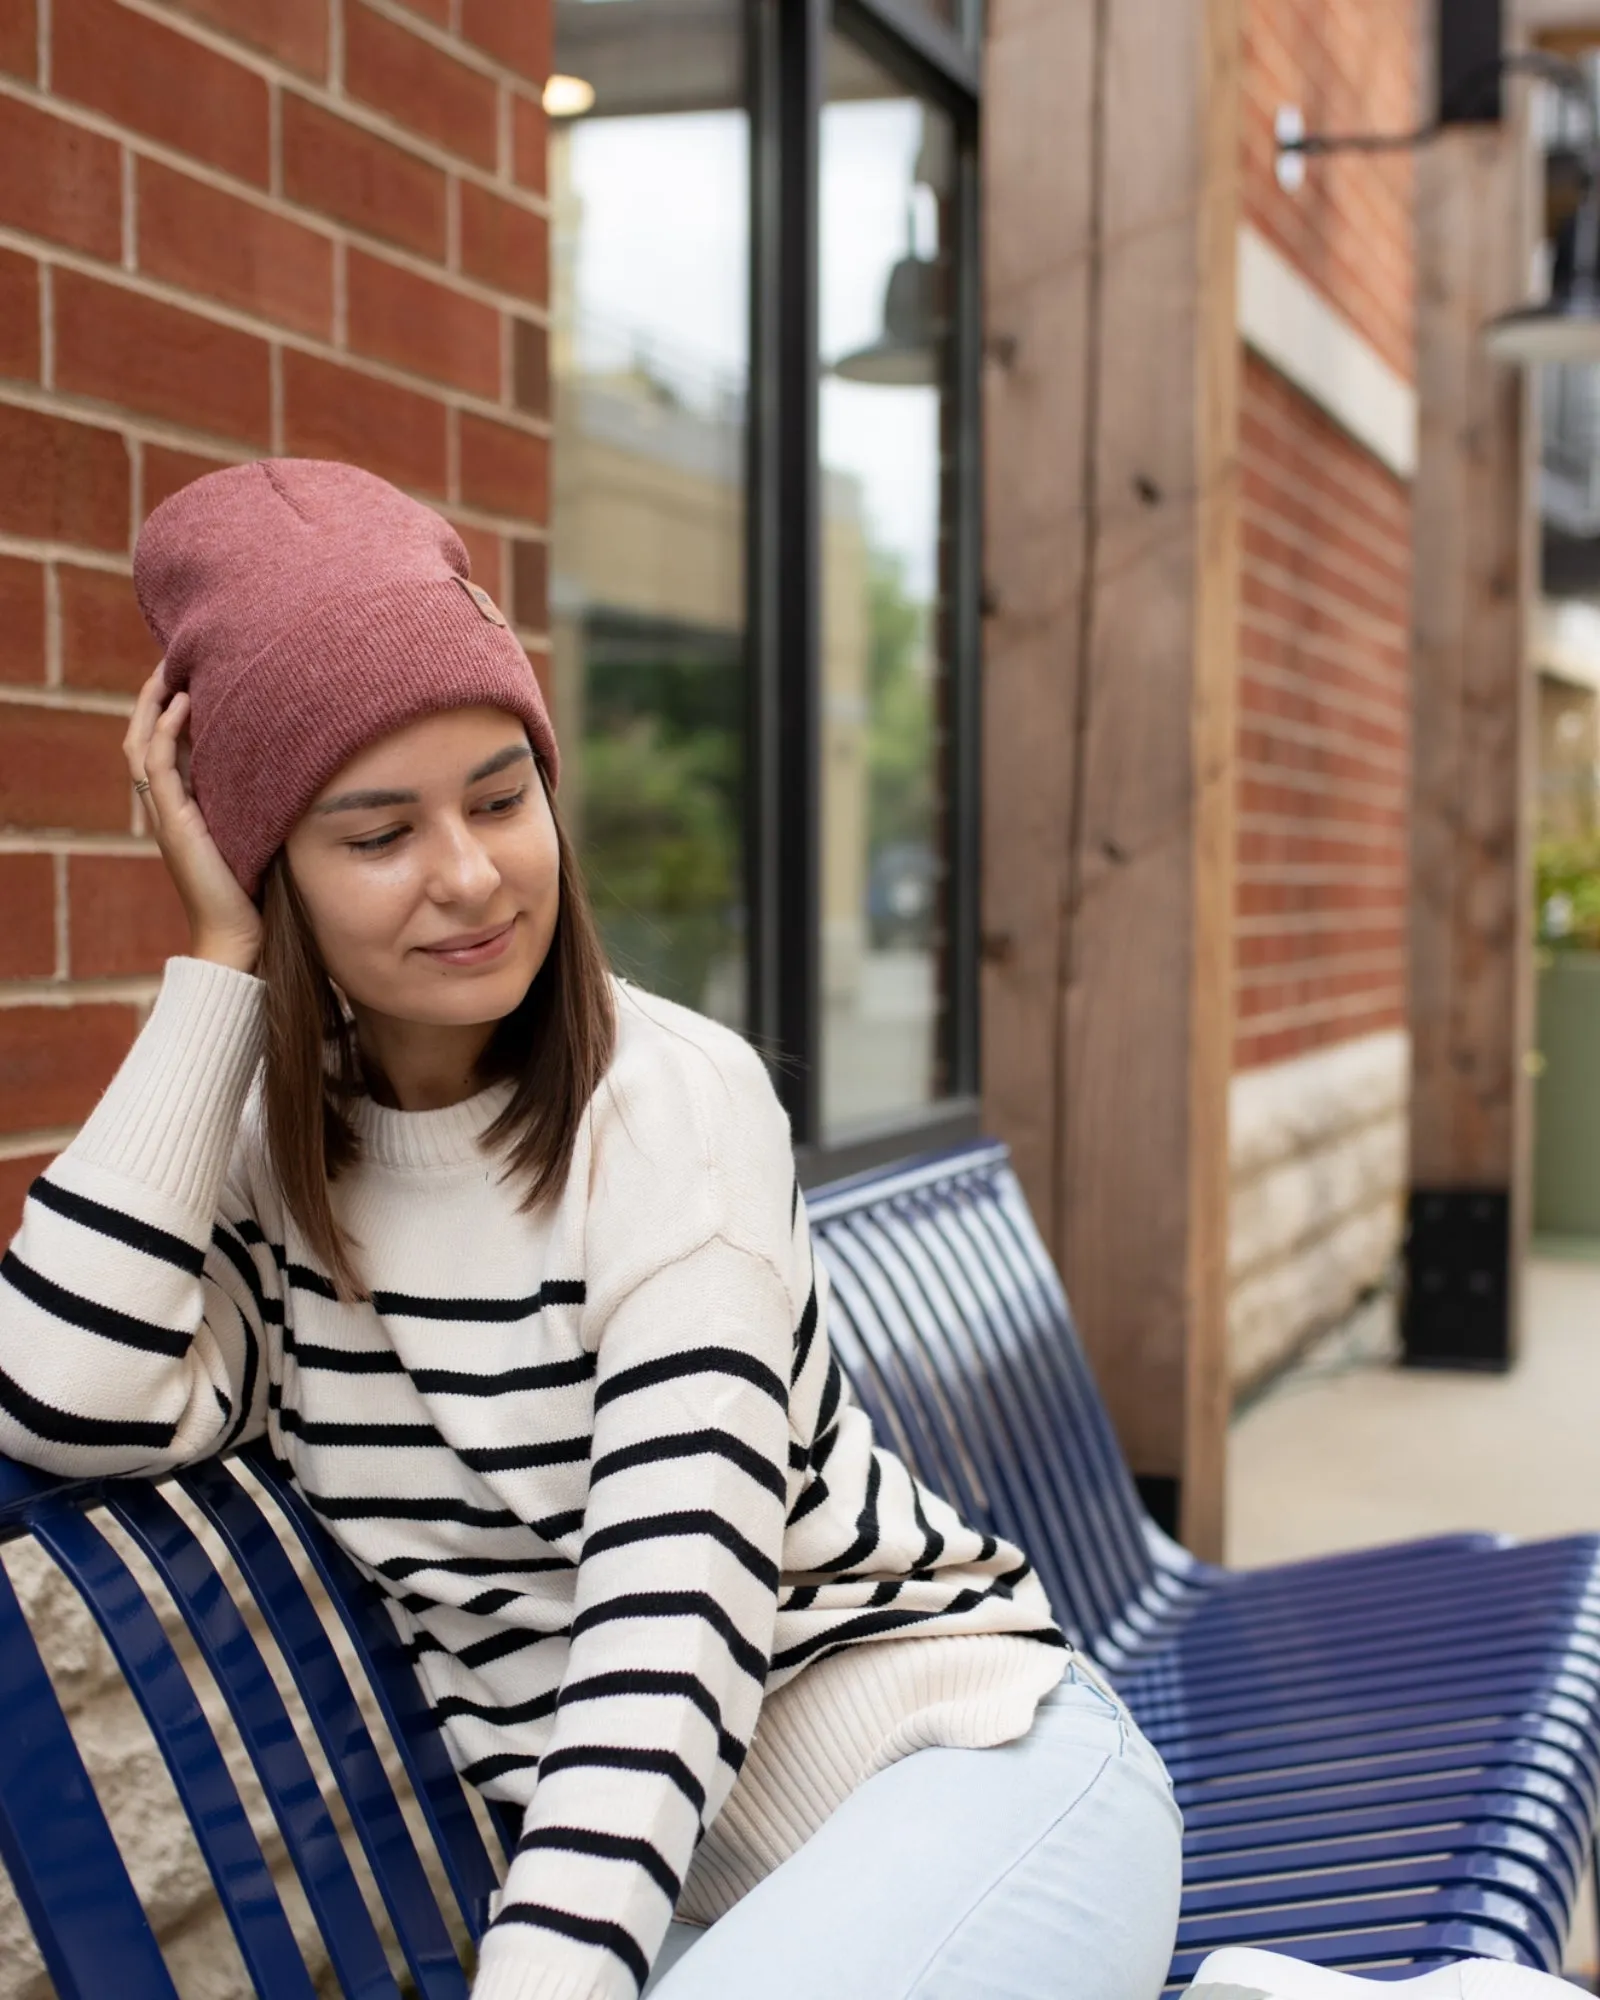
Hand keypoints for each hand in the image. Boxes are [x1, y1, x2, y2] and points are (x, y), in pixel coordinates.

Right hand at [125, 667, 262, 974]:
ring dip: (155, 704)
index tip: (191, 676)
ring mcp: (167, 814)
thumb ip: (261, 796)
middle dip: (155, 698)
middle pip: (144, 737)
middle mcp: (169, 806)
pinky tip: (185, 704)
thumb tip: (298, 760)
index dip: (170, 711)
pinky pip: (159, 766)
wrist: (243, 932)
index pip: (165, 746)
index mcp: (185, 806)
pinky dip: (168, 732)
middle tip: (173, 659)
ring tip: (171, 670)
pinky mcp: (175, 823)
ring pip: (143, 744)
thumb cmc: (261, 886)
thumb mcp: (260, 828)